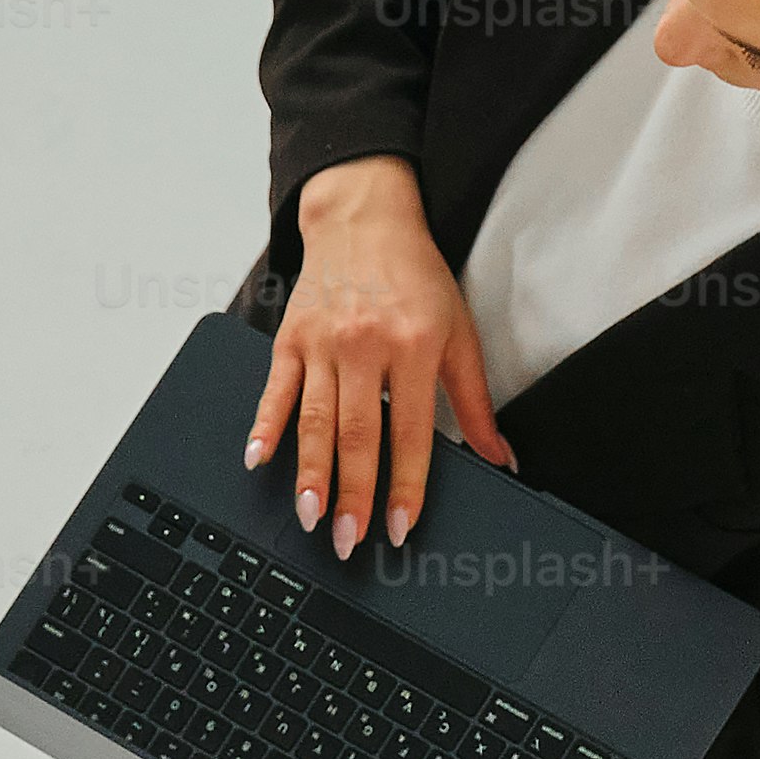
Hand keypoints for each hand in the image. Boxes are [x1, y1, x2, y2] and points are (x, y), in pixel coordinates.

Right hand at [256, 155, 512, 559]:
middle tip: (347, 539)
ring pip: (314, 419)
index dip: (404, 484)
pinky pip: (275, 390)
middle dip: (352, 493)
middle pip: (357, 433)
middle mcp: (366, 345)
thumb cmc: (416, 277)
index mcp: (415, 346)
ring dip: (310, 473)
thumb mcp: (459, 333)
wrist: (365, 218)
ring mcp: (323, 342)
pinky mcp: (290, 338)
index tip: (396, 527)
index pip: (410, 430)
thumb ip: (476, 401)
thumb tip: (500, 458)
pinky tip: (259, 460)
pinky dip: (265, 426)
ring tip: (309, 516)